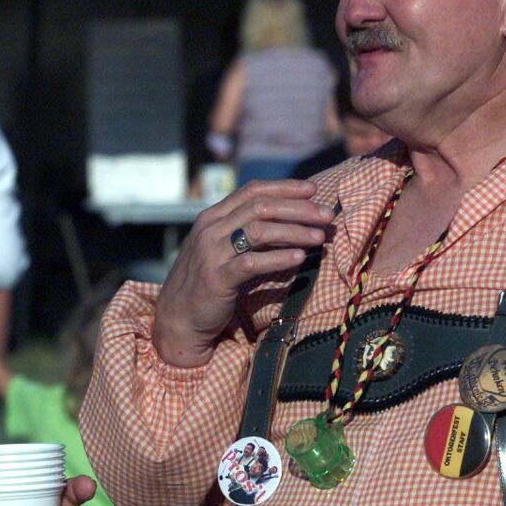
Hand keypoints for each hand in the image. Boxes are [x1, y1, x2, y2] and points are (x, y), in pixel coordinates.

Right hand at [153, 179, 331, 367]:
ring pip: (258, 231)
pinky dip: (278, 259)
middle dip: (298, 208)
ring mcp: (211, 253)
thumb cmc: (207, 283)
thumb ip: (246, 232)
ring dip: (294, 231)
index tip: (314, 190)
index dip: (285, 187)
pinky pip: (252, 263)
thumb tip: (291, 221)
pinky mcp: (216, 278)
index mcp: (212, 217)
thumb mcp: (222, 249)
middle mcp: (210, 229)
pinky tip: (300, 259)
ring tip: (320, 237)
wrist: (178, 318)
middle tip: (327, 215)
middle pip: (260, 207)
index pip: (252, 191)